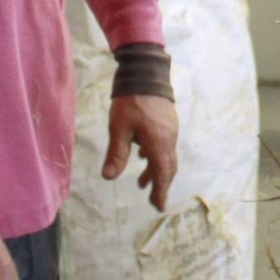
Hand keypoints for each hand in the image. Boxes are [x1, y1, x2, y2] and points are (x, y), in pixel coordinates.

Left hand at [102, 94, 179, 210]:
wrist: (146, 73)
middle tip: (153, 199)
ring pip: (167, 156)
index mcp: (158, 144)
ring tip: (142, 181)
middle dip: (161, 184)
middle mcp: (168, 139)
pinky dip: (157, 156)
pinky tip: (144, 153)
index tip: (158, 206)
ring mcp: (170, 129)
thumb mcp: (118, 128)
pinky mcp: (168, 121)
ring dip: (156, 170)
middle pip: (168, 167)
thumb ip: (116, 154)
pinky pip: (165, 145)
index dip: (160, 192)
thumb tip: (109, 177)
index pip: (162, 174)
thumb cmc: (130, 101)